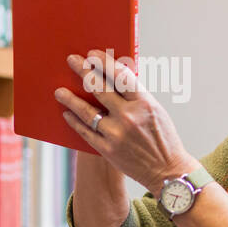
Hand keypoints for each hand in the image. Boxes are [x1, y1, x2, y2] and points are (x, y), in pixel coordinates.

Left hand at [55, 49, 198, 195]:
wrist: (168, 172)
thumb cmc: (163, 138)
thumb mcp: (156, 111)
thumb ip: (136, 95)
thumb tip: (114, 76)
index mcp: (144, 103)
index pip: (120, 75)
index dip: (104, 62)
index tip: (92, 53)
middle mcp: (129, 117)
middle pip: (100, 89)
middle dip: (84, 71)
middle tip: (72, 61)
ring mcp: (116, 135)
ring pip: (87, 111)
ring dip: (71, 99)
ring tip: (59, 91)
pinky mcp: (107, 150)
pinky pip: (86, 132)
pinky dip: (75, 122)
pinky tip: (67, 113)